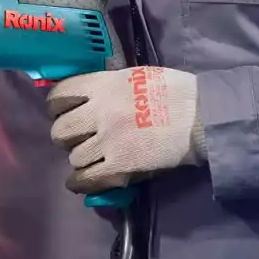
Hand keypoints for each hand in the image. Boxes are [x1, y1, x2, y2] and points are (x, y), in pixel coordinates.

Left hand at [47, 66, 206, 194]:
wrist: (202, 116)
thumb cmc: (175, 91)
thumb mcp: (135, 76)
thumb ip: (107, 86)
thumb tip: (88, 96)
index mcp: (103, 85)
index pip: (60, 95)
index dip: (57, 106)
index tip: (63, 112)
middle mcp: (99, 112)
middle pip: (61, 129)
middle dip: (66, 135)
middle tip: (78, 138)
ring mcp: (108, 141)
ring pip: (73, 156)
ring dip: (79, 158)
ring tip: (91, 158)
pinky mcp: (120, 166)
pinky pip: (85, 178)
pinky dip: (79, 182)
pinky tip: (80, 181)